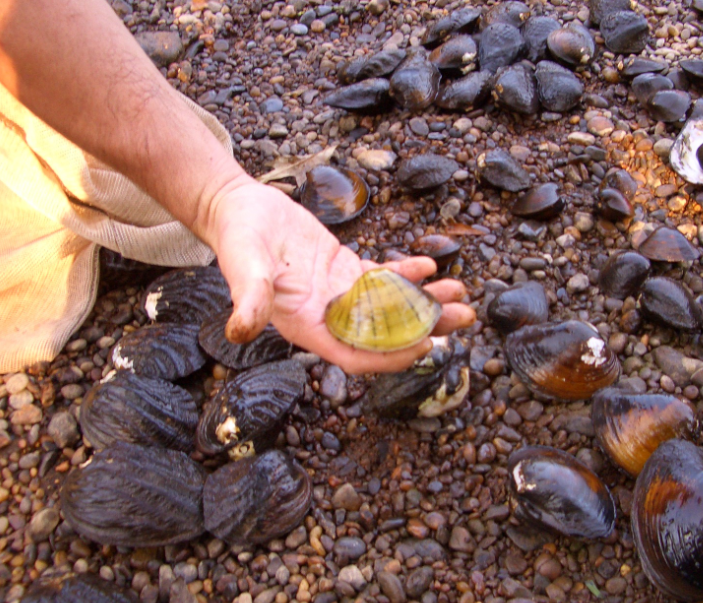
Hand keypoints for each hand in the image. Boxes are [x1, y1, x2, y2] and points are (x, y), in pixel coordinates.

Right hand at [205, 179, 476, 373]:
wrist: (238, 210)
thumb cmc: (238, 239)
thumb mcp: (242, 266)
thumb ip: (248, 298)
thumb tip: (239, 332)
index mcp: (306, 326)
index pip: (354, 355)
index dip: (390, 357)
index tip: (426, 346)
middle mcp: (327, 316)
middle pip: (385, 333)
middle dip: (426, 327)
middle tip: (464, 316)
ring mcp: (339, 293)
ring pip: (390, 305)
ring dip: (425, 300)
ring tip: (460, 290)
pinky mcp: (344, 269)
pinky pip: (382, 277)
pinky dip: (407, 273)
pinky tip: (430, 263)